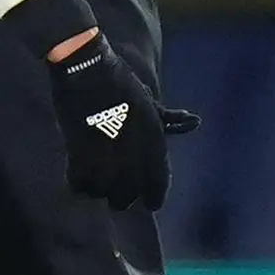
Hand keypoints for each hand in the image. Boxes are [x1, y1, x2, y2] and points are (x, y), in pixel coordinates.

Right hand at [47, 33, 170, 213]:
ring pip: (102, 195)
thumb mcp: (149, 102)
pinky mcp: (80, 159)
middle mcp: (132, 159)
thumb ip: (168, 119)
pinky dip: (79, 182)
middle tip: (115, 187)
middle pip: (126, 198)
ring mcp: (106, 161)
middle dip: (122, 195)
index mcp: (153, 144)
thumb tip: (195, 122)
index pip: (159, 186)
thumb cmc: (120, 83)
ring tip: (95, 177)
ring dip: (99, 188)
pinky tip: (79, 171)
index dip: (155, 198)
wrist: (88, 71)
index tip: (150, 203)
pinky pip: (79, 186)